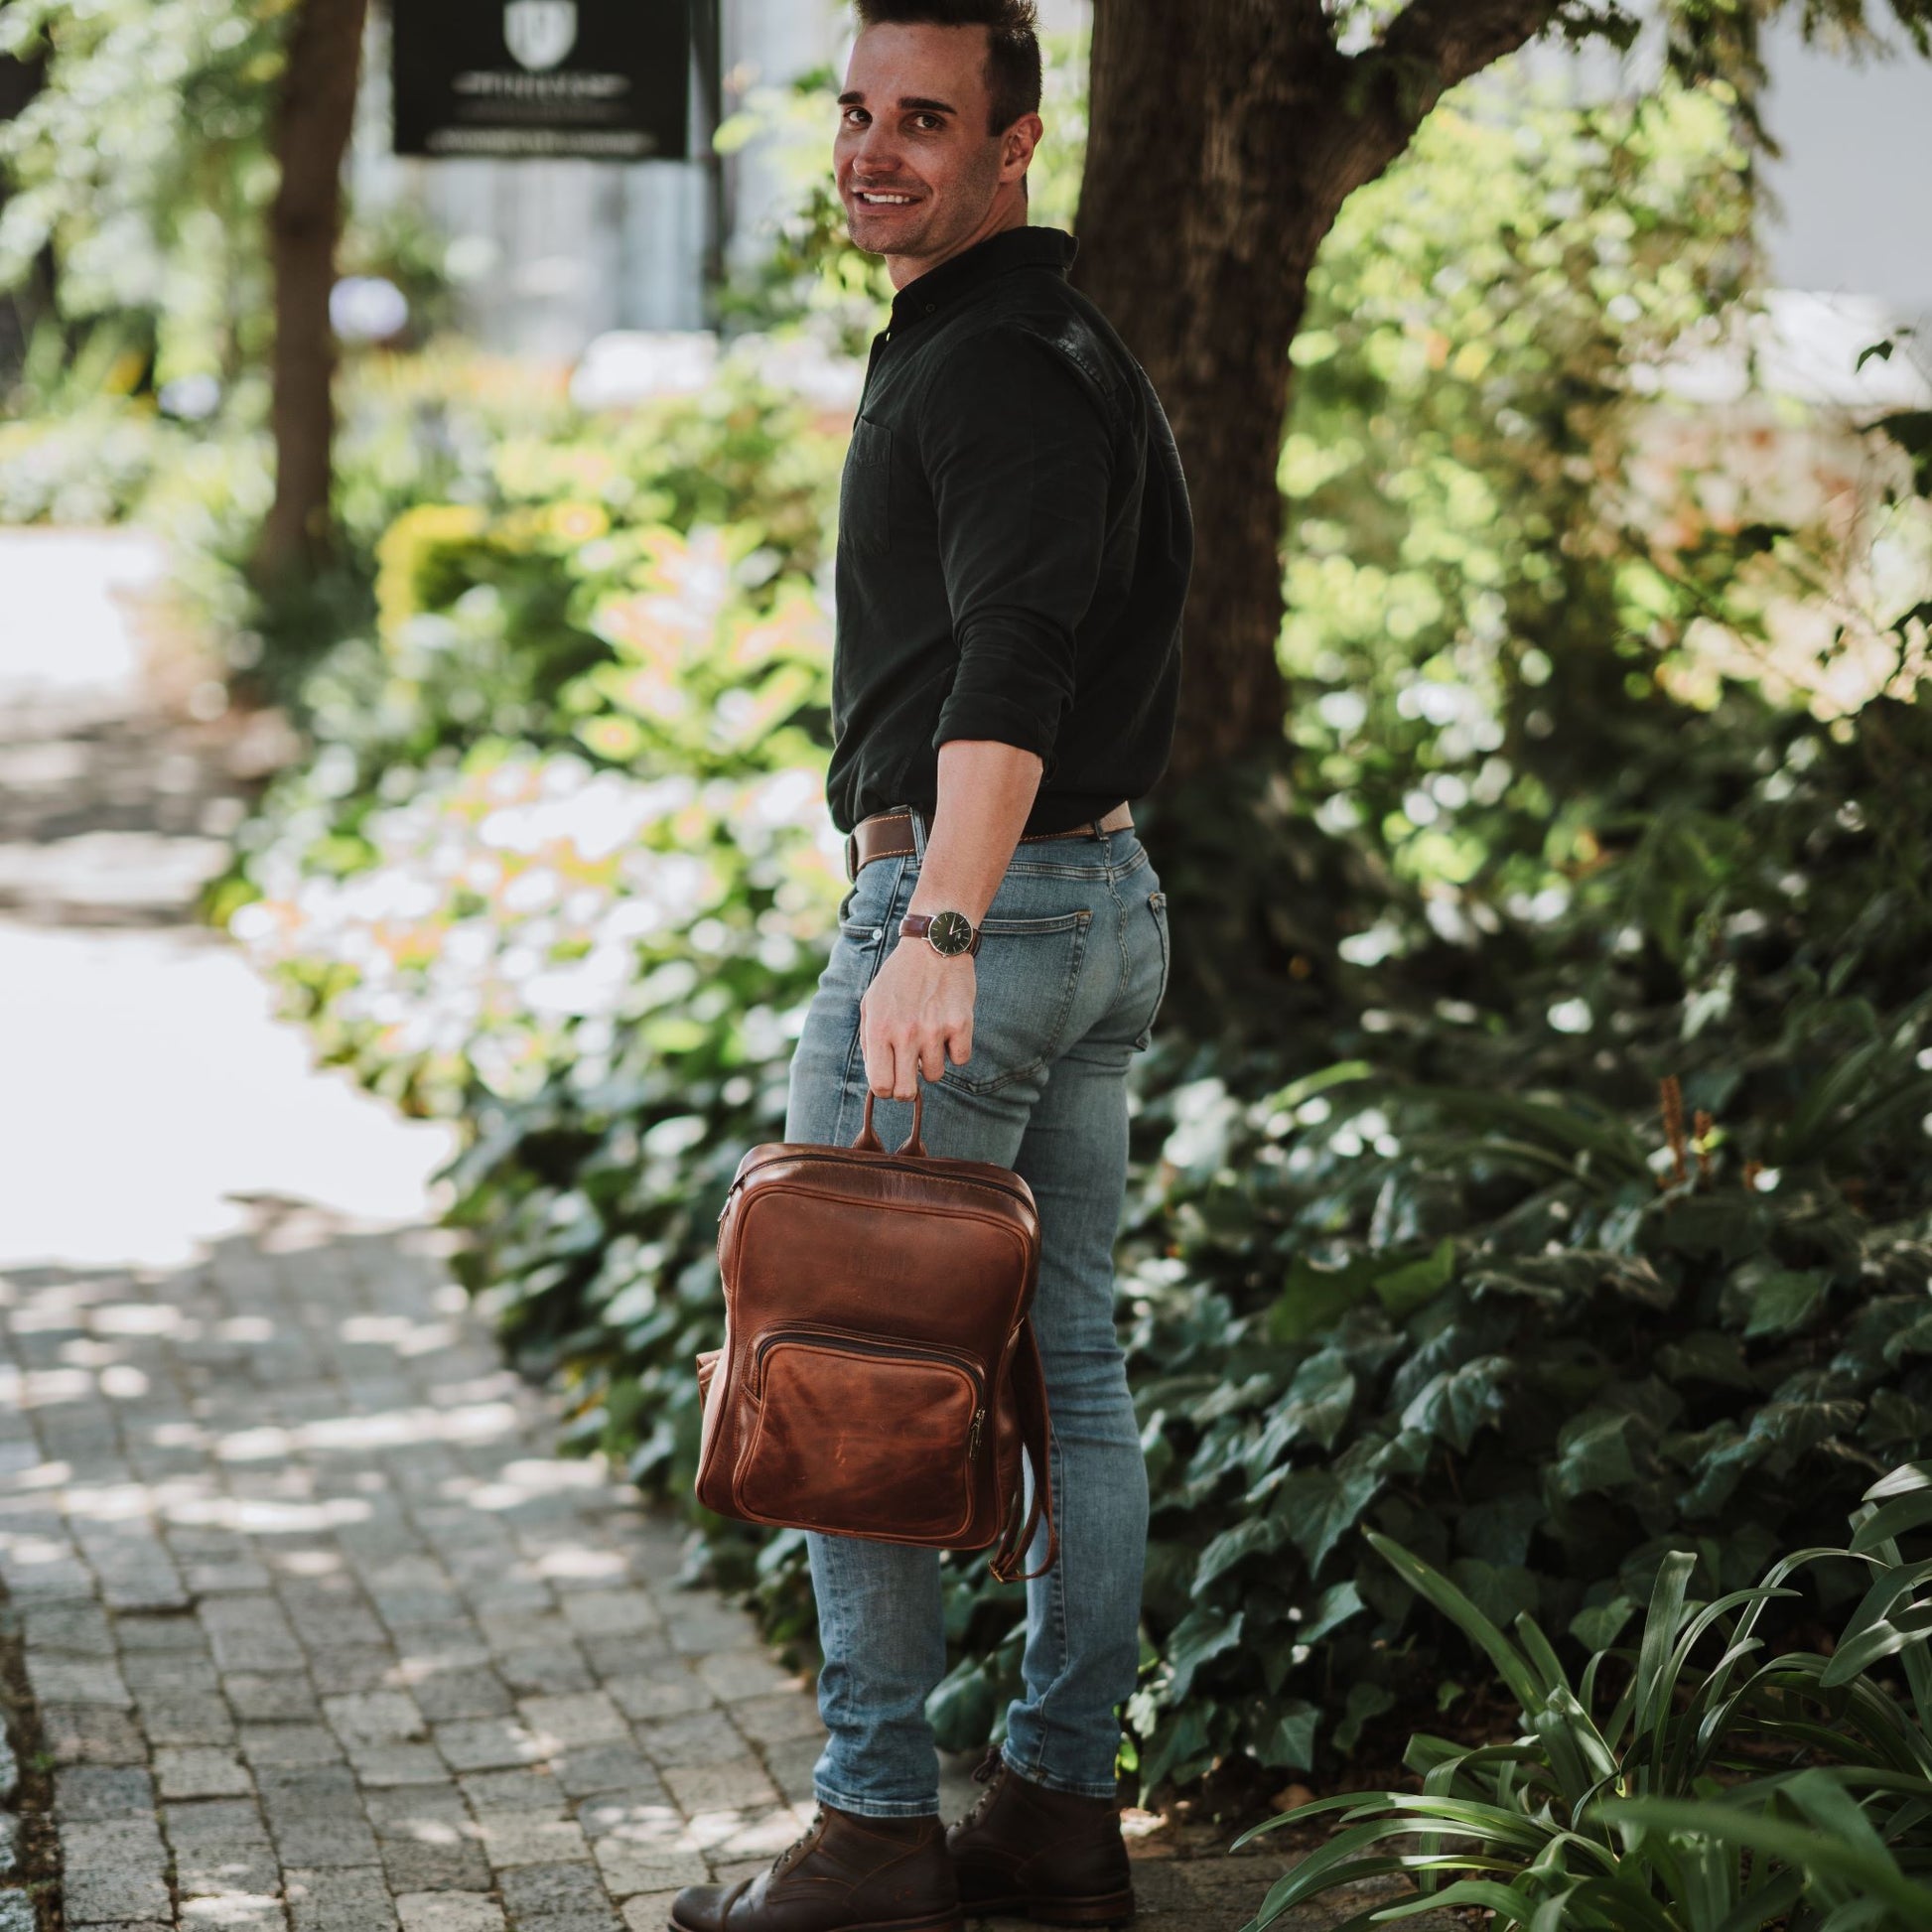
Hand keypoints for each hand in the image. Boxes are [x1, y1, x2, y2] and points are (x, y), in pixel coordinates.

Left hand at [859, 936, 974, 1098]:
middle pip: (906, 1092)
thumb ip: (869, 1042)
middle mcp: (906, 1033)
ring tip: (930, 1038)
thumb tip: (876, 1078)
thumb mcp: (871, 1003)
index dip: (885, 1090)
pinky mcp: (961, 1024)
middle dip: (907, 1090)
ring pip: (936, 1075)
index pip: (880, 1085)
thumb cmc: (898, 977)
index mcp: (880, 1030)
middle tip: (910, 1074)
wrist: (933, 946)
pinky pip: (961, 1059)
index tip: (891, 1081)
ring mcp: (935, 1030)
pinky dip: (956, 1050)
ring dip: (933, 1062)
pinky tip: (949, 1030)